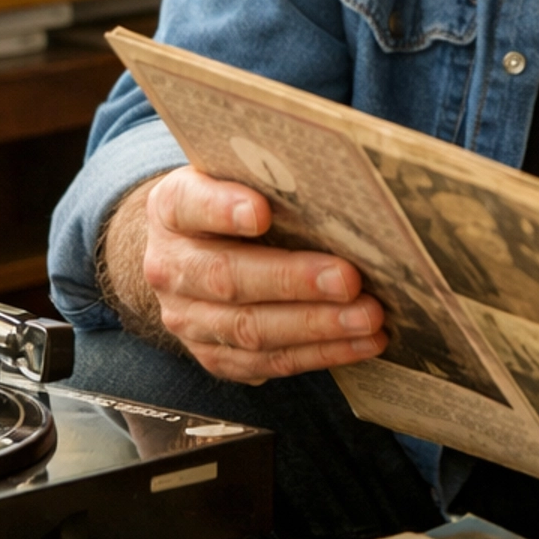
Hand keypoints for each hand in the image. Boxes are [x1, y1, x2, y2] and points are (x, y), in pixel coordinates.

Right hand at [139, 167, 387, 383]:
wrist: (192, 252)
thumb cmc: (232, 205)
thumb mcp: (234, 176)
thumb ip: (267, 177)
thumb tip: (332, 182)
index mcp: (172, 209)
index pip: (190, 205)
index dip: (222, 209)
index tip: (261, 211)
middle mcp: (171, 267)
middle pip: (227, 278)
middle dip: (293, 281)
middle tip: (349, 279)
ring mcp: (188, 319)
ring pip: (251, 330)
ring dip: (317, 326)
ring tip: (367, 318)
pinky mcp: (215, 356)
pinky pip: (268, 362)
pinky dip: (320, 354)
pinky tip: (360, 343)